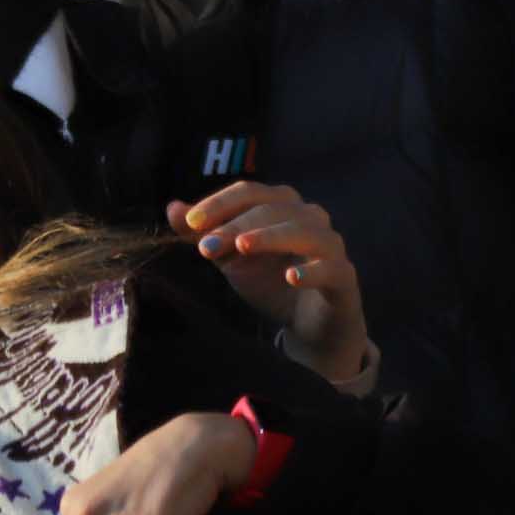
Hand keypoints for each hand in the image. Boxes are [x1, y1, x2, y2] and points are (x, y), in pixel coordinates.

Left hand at [168, 181, 368, 383]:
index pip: (250, 192)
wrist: (307, 322)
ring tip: (241, 248)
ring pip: (304, 231)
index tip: (190, 222)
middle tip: (205, 246)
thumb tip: (172, 208)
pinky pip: (332, 268)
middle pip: (273, 208)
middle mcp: (309, 218)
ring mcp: (329, 246)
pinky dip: (311, 271)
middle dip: (236, 224)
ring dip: (270, 237)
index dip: (220, 203)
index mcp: (281, 206)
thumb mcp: (231, 258)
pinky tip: (290, 278)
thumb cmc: (270, 280)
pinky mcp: (343, 277)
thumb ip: (205, 234)